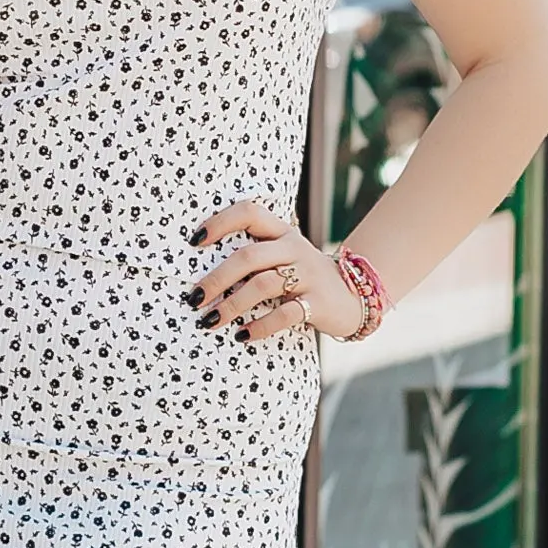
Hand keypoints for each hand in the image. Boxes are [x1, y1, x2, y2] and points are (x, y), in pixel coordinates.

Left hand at [187, 200, 364, 342]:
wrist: (352, 297)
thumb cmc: (302, 277)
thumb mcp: (283, 256)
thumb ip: (254, 255)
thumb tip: (201, 273)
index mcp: (282, 232)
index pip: (249, 213)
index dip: (220, 222)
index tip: (194, 242)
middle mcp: (294, 248)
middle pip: (248, 256)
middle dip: (217, 278)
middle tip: (195, 298)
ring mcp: (307, 275)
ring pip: (263, 285)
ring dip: (232, 305)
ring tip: (210, 320)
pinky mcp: (317, 303)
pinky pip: (284, 314)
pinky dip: (260, 326)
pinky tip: (243, 335)